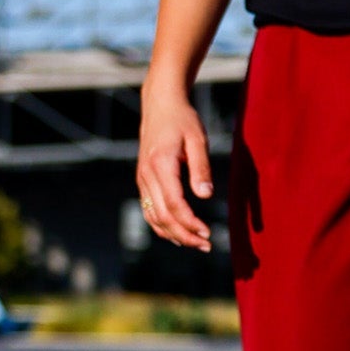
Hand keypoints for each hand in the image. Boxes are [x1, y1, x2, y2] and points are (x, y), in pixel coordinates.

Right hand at [136, 78, 213, 251]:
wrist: (160, 105)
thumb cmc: (183, 120)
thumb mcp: (197, 139)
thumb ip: (201, 167)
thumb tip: (206, 195)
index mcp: (160, 165)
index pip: (173, 203)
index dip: (189, 222)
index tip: (208, 233)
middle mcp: (146, 175)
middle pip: (162, 215)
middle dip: (184, 234)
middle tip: (207, 245)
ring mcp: (142, 179)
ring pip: (152, 216)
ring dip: (173, 234)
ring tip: (196, 243)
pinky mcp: (143, 180)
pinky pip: (149, 210)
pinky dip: (162, 225)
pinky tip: (178, 233)